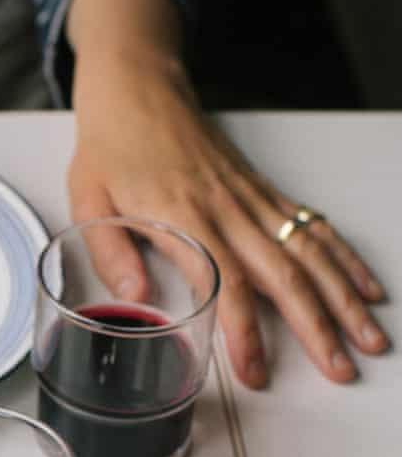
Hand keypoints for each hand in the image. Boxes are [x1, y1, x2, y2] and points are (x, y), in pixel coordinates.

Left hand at [66, 0, 387, 387]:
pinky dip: (342, 258)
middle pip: (284, 275)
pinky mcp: (261, 190)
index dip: (245, 332)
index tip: (256, 372)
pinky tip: (364, 288)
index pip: (226, 284)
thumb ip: (110, 250)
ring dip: (342, 299)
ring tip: (369, 339)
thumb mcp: (88, 199)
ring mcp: (250, 198)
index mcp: (182, 216)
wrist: (138, 85)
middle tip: (340, 370)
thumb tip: (132, 297)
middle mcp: (226, 209)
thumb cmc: (110, 146)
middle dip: (317, 327)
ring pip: (308, 253)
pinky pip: (310, 226)